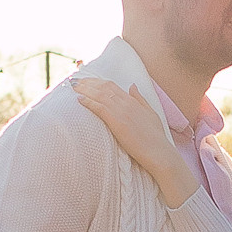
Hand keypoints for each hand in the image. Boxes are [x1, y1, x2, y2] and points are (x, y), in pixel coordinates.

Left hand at [72, 73, 195, 204]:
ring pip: (99, 95)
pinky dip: (88, 102)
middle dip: (87, 82)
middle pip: (103, 87)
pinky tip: (79, 100)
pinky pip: (99, 108)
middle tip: (74, 80)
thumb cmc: (155, 137)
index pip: (112, 85)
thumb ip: (140, 99)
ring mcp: (121, 111)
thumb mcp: (150, 113)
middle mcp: (126, 102)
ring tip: (73, 86)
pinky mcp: (117, 121)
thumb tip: (132, 86)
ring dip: (84, 89)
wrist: (159, 152)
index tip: (87, 80)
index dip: (97, 81)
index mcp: (133, 100)